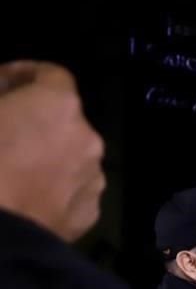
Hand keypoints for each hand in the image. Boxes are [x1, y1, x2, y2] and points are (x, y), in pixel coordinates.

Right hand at [0, 61, 105, 241]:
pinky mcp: (90, 214)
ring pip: (71, 158)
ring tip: (13, 171)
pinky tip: (26, 199)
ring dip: (48, 157)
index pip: (51, 74)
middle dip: (36, 121)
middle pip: (64, 120)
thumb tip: (3, 97)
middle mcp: (89, 139)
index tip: (4, 83)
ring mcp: (94, 179)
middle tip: (4, 131)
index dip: (24, 73)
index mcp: (59, 105)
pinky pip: (71, 192)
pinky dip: (53, 189)